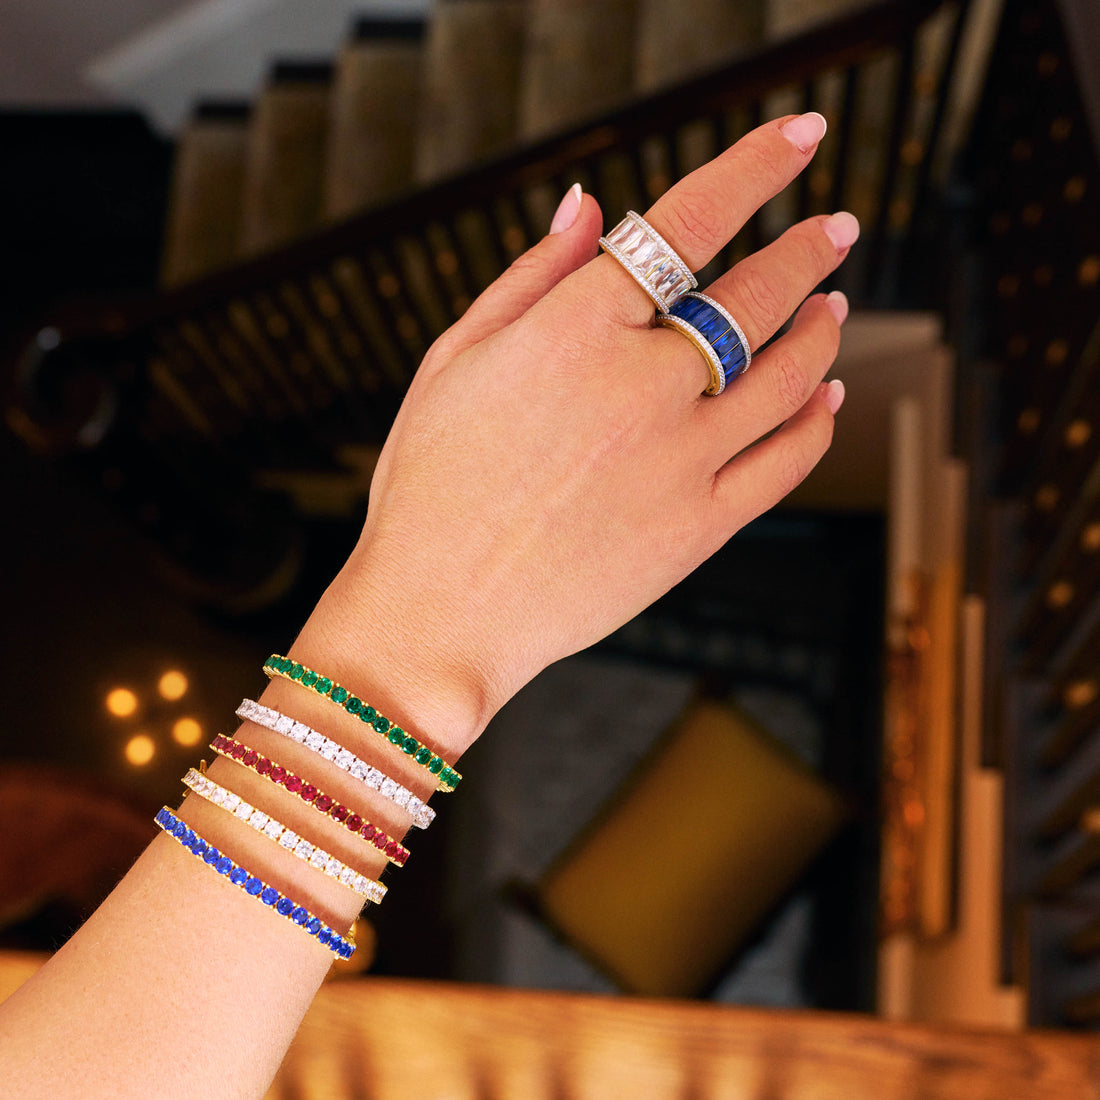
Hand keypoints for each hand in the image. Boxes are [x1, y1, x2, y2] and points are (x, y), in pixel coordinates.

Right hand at [309, 113, 855, 750]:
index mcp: (575, 328)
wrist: (442, 613)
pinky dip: (817, 419)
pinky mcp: (701, 528)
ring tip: (833, 306)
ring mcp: (682, 459)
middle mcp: (642, 383)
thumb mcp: (454, 361)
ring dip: (821, 329)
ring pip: (789, 372)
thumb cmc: (430, 486)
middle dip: (807, 250)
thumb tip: (590, 206)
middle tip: (834, 230)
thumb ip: (531, 277)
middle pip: (757, 292)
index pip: (689, 221)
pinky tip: (826, 397)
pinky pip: (787, 460)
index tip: (798, 139)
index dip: (755, 167)